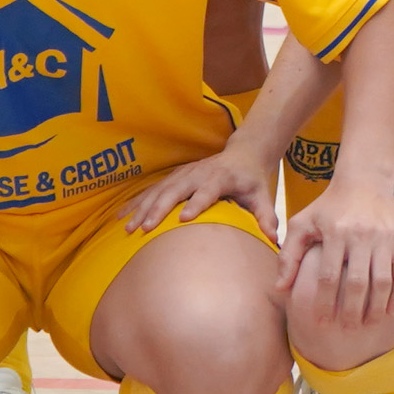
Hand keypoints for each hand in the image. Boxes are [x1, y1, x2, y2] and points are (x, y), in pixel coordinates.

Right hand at [116, 148, 274, 239]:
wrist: (243, 154)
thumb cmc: (253, 181)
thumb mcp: (264, 196)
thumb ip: (266, 216)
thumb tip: (274, 239)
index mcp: (221, 176)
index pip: (207, 190)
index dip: (196, 203)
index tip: (184, 218)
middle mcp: (198, 173)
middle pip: (175, 189)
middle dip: (159, 208)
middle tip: (145, 228)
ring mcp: (183, 174)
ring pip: (158, 190)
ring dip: (142, 208)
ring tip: (128, 227)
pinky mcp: (174, 177)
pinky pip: (151, 190)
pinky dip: (135, 203)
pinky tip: (120, 217)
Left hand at [274, 181, 393, 324]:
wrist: (365, 180)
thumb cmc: (328, 206)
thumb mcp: (302, 223)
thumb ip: (288, 255)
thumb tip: (279, 288)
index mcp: (334, 231)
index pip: (328, 275)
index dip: (324, 302)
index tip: (321, 322)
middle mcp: (361, 234)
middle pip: (356, 283)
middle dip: (350, 311)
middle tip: (345, 329)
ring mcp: (384, 237)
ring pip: (382, 282)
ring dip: (375, 308)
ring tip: (366, 325)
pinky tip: (390, 312)